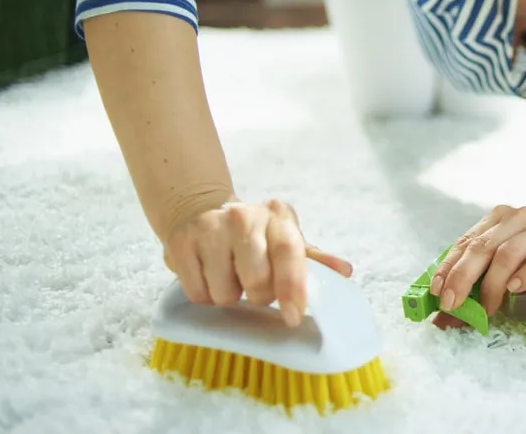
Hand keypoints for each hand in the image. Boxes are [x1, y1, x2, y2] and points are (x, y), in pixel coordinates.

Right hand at [162, 199, 351, 327]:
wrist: (198, 209)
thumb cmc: (253, 233)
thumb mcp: (285, 237)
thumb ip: (313, 258)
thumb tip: (345, 272)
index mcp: (277, 216)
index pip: (289, 253)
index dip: (292, 287)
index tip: (293, 316)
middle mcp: (243, 218)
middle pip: (257, 282)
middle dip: (259, 295)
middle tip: (255, 283)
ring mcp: (209, 229)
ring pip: (225, 293)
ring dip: (229, 295)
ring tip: (229, 275)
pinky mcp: (180, 245)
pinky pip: (197, 294)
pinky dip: (204, 294)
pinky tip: (208, 274)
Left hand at [430, 205, 525, 318]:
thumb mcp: (500, 278)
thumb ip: (473, 291)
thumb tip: (441, 320)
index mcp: (500, 218)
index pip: (468, 241)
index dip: (450, 267)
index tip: (438, 291)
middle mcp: (522, 215)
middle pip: (484, 246)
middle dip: (464, 277)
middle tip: (453, 305)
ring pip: (511, 251)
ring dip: (494, 283)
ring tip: (488, 308)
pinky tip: (516, 288)